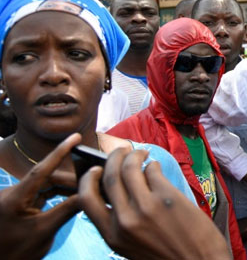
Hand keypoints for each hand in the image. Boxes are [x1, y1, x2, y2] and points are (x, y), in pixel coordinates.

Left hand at [0, 133, 81, 259]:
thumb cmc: (15, 252)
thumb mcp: (45, 231)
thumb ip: (67, 210)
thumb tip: (89, 194)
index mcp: (15, 198)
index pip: (42, 170)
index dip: (60, 152)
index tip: (75, 138)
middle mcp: (13, 194)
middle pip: (47, 177)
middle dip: (70, 179)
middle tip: (93, 183)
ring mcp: (15, 199)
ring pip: (45, 186)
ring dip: (65, 188)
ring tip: (85, 192)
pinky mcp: (18, 206)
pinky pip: (41, 194)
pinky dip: (57, 195)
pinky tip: (72, 199)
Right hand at [79, 147, 229, 259]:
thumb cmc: (169, 256)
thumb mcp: (133, 247)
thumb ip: (121, 224)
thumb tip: (117, 193)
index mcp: (113, 236)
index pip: (86, 200)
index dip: (87, 179)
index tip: (95, 169)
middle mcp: (125, 220)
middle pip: (109, 177)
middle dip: (113, 158)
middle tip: (120, 151)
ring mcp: (146, 207)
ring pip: (130, 168)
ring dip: (133, 155)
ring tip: (140, 153)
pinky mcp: (167, 197)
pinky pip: (153, 171)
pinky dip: (153, 165)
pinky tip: (156, 166)